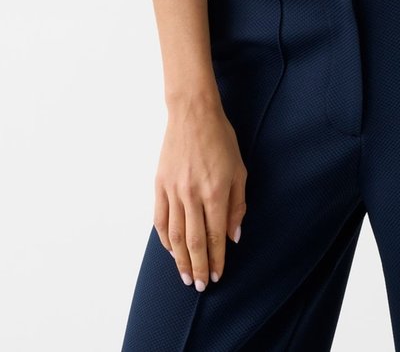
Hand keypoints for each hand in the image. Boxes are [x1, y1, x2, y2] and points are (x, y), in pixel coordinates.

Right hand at [154, 99, 246, 290]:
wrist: (193, 113)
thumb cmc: (221, 139)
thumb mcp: (240, 169)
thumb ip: (238, 204)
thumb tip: (234, 236)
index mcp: (216, 191)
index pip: (215, 235)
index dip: (217, 258)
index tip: (219, 275)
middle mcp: (193, 194)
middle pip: (193, 241)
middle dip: (199, 267)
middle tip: (202, 286)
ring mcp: (173, 190)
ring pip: (174, 235)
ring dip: (180, 260)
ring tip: (187, 276)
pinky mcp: (159, 185)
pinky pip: (160, 220)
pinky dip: (165, 240)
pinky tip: (171, 251)